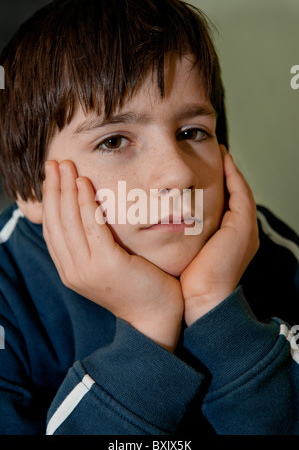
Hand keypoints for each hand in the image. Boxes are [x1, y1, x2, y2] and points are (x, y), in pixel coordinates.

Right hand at [42, 160, 183, 351]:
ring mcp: (87, 269)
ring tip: (66, 166)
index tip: (52, 176)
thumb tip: (89, 215)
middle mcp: (73, 270)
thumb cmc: (137, 287)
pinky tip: (84, 184)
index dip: (50, 200)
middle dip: (54, 189)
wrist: (156, 316)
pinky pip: (92, 228)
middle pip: (56, 222)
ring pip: (69, 221)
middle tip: (54, 162)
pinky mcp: (107, 265)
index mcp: (71, 270)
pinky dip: (86, 204)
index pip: (53, 229)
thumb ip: (94, 244)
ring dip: (66, 190)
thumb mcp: (107, 265)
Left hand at [180, 146, 259, 325]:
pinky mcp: (243, 225)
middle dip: (224, 173)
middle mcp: (240, 231)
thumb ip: (175, 237)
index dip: (213, 184)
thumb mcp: (180, 254)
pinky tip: (223, 158)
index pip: (221, 203)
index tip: (200, 168)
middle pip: (233, 193)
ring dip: (229, 168)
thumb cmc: (185, 281)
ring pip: (239, 189)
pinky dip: (233, 174)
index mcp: (226, 238)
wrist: (201, 300)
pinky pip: (240, 191)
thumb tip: (153, 222)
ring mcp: (244, 228)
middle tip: (211, 152)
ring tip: (218, 149)